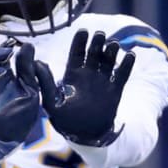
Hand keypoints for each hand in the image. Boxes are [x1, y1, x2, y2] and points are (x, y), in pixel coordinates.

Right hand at [0, 39, 40, 149]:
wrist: (15, 135)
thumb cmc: (24, 113)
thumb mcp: (31, 88)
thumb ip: (28, 68)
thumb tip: (28, 44)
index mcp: (7, 74)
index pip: (1, 55)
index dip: (3, 48)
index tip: (12, 45)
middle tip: (7, 55)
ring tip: (1, 74)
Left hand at [34, 29, 134, 146]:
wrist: (84, 136)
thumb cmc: (64, 121)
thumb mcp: (51, 102)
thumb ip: (45, 83)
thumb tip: (36, 63)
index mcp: (72, 75)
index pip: (76, 53)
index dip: (80, 41)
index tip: (83, 31)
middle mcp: (88, 74)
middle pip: (94, 52)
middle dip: (97, 43)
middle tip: (100, 35)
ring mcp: (103, 80)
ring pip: (109, 60)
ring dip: (112, 51)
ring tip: (113, 45)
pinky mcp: (115, 89)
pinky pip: (123, 74)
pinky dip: (127, 65)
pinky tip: (130, 56)